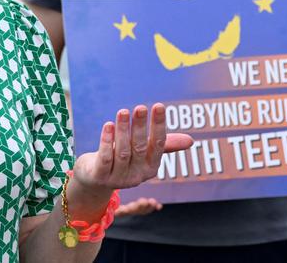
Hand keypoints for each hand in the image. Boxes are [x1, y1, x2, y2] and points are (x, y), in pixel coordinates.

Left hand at [68, 103, 191, 215]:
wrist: (95, 179)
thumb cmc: (123, 159)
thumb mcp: (143, 153)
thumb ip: (164, 145)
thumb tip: (191, 141)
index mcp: (151, 168)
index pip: (158, 144)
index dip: (158, 125)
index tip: (158, 106)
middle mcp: (137, 175)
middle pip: (140, 147)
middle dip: (140, 127)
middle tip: (140, 107)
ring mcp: (118, 178)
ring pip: (122, 151)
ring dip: (123, 130)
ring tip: (122, 111)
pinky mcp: (101, 177)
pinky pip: (105, 157)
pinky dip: (106, 141)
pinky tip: (108, 125)